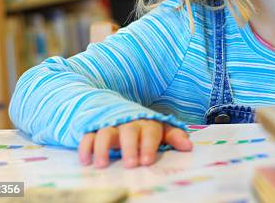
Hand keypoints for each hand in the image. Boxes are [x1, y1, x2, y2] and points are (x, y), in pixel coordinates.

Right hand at [78, 119, 192, 168]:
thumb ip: (173, 136)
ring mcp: (110, 125)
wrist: (119, 109)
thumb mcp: (160, 129)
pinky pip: (88, 136)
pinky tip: (86, 161)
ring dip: (102, 148)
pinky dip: (85, 147)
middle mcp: (128, 123)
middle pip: (128, 132)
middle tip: (130, 164)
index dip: (148, 145)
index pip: (150, 131)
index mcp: (146, 123)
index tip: (147, 160)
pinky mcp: (94, 130)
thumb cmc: (144, 126)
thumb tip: (188, 146)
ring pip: (105, 133)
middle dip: (129, 147)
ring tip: (101, 165)